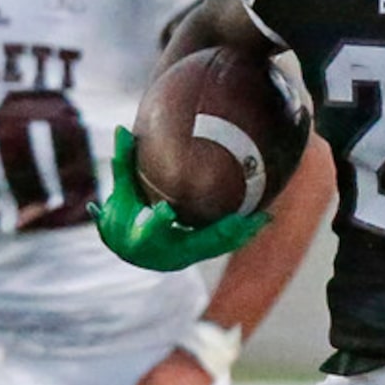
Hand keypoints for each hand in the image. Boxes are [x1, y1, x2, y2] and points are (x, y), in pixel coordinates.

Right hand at [89, 127, 268, 272]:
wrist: (133, 250)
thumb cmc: (125, 219)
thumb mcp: (122, 192)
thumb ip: (124, 163)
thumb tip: (122, 128)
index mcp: (144, 238)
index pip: (151, 230)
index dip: (156, 221)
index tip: (165, 209)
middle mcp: (168, 253)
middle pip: (197, 243)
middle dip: (219, 232)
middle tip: (239, 221)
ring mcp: (187, 256)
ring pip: (217, 246)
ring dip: (240, 234)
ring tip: (263, 219)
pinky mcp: (201, 254)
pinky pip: (224, 245)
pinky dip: (242, 234)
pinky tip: (262, 221)